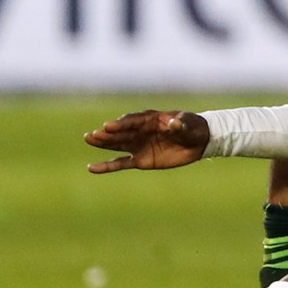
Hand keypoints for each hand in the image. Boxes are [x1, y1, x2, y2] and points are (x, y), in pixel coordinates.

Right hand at [84, 109, 209, 173]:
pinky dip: (106, 166)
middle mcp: (140, 131)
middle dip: (108, 134)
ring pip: (117, 145)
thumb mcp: (188, 124)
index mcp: (150, 119)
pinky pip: (120, 163)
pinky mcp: (140, 160)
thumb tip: (174, 123)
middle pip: (121, 133)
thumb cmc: (191, 127)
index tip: (109, 126)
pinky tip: (91, 168)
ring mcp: (138, 145)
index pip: (132, 121)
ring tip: (88, 139)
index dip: (121, 124)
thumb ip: (179, 125)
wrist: (198, 141)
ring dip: (103, 143)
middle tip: (93, 134)